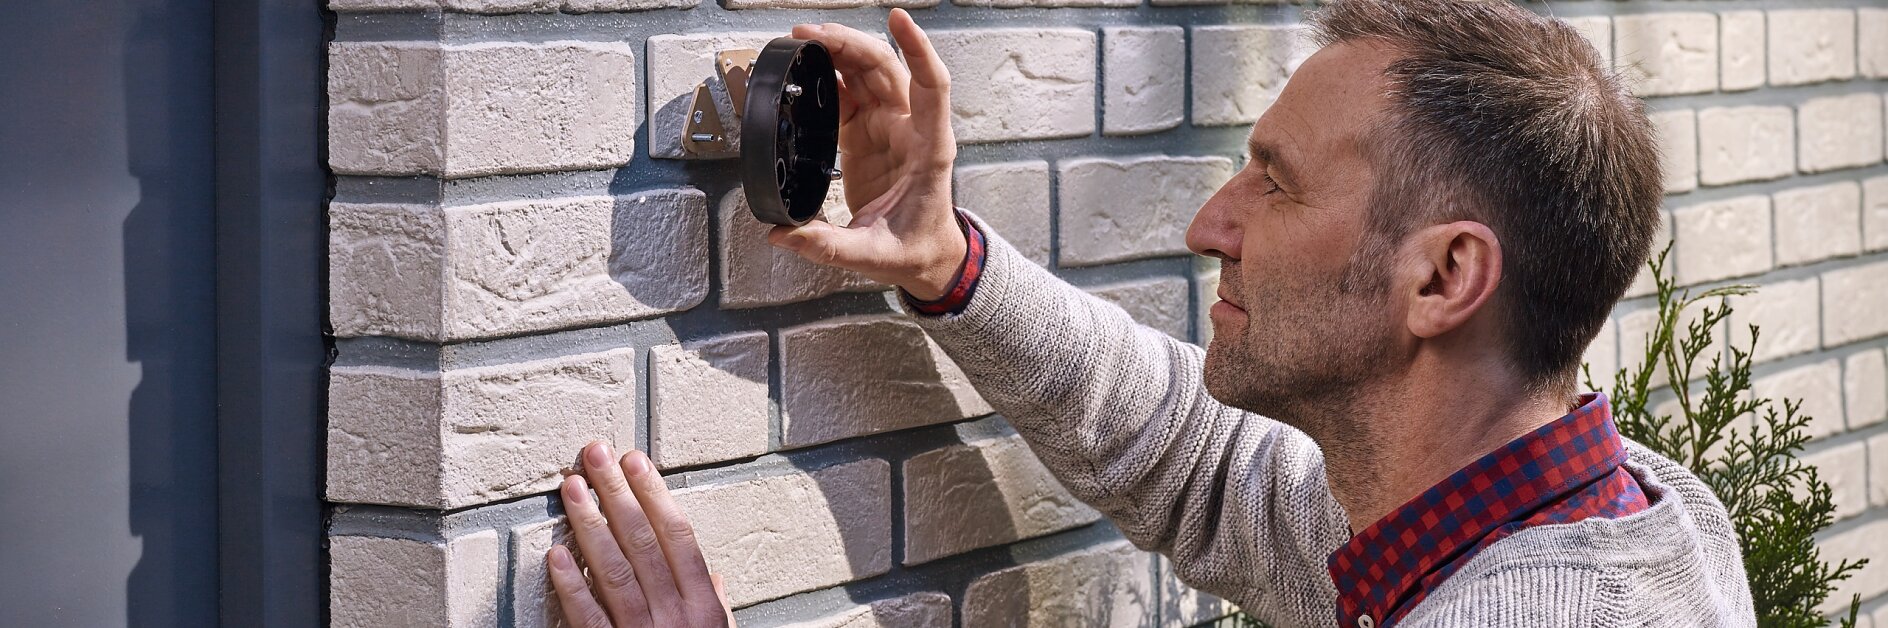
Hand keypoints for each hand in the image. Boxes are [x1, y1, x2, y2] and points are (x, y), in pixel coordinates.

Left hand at [548, 442, 734, 626]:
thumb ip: (715, 605)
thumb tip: (713, 576)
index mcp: (702, 605)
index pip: (677, 536)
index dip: (654, 494)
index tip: (634, 462)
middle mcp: (674, 615)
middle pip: (643, 543)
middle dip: (617, 493)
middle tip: (598, 457)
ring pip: (614, 571)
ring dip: (590, 525)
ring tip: (574, 488)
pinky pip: (589, 618)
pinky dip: (572, 585)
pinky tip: (558, 555)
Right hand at [768, 10, 966, 300]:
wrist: (927, 257)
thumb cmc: (915, 250)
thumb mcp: (873, 257)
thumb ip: (828, 246)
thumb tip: (783, 234)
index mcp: (927, 149)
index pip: (932, 85)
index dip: (918, 49)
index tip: (899, 19)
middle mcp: (910, 129)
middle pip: (887, 68)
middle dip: (850, 43)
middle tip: (810, 34)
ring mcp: (889, 128)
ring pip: (869, 72)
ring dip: (840, 50)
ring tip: (804, 40)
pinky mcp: (868, 133)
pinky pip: (853, 93)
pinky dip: (832, 75)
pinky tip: (810, 67)